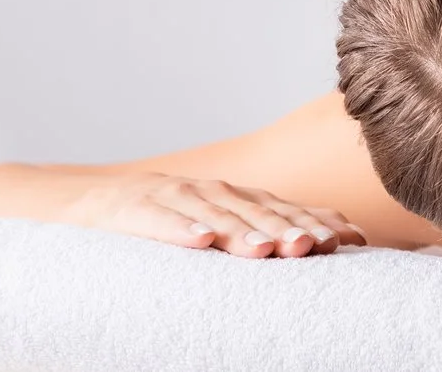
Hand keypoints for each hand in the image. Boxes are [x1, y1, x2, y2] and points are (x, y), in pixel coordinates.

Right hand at [61, 172, 366, 257]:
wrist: (90, 203)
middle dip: (290, 228)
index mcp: (235, 198)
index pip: (286, 209)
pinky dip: (180, 229)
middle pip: (259, 211)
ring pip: (215, 215)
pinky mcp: (136, 209)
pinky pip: (159, 221)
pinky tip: (199, 240)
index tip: (350, 242)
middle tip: (317, 248)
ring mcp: (174, 197)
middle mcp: (212, 192)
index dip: (318, 222)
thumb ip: (264, 231)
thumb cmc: (166, 221)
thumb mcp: (217, 224)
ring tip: (267, 250)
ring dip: (243, 231)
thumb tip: (330, 245)